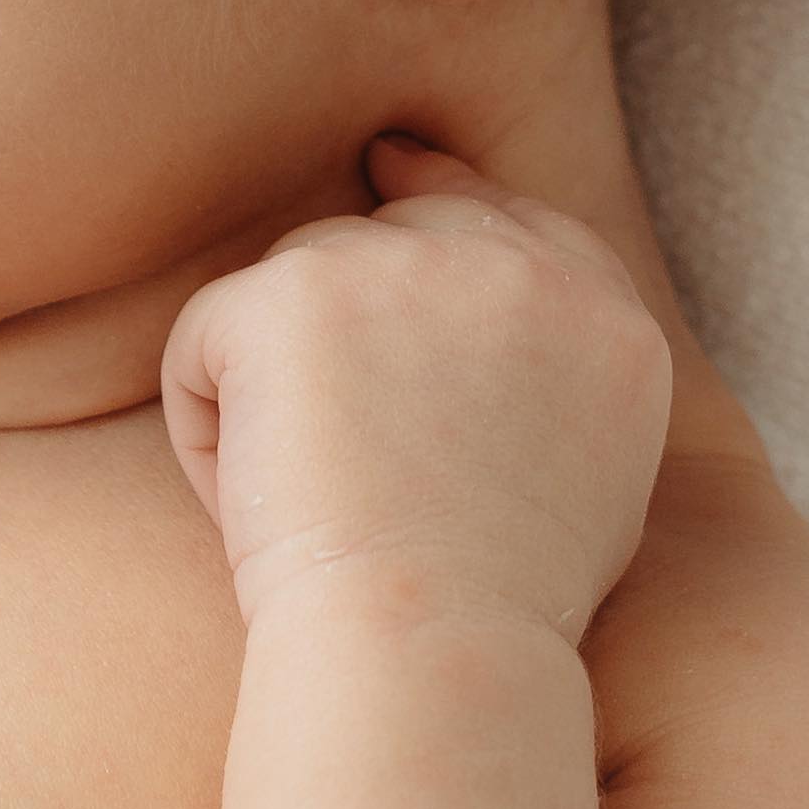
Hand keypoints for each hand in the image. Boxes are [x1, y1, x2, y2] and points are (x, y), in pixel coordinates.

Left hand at [161, 146, 671, 646]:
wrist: (434, 640)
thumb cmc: (498, 610)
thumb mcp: (591, 478)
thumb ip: (554, 377)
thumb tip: (479, 334)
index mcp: (606, 319)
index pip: (517, 216)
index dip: (445, 193)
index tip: (390, 169)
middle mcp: (518, 270)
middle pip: (400, 224)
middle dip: (345, 297)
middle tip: (312, 401)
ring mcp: (406, 266)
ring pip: (297, 280)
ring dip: (277, 379)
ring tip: (311, 501)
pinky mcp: (295, 290)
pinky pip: (209, 333)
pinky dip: (203, 418)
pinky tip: (249, 495)